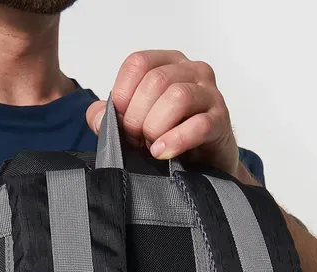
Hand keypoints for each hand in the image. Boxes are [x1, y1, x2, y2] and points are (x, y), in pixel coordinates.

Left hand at [87, 51, 243, 177]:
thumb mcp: (136, 123)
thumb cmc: (170, 137)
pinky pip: (198, 125)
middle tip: (135, 140)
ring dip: (156, 126)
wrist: (205, 164)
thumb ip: (111, 116)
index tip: (120, 121)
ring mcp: (209, 94)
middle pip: (156, 81)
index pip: (138, 63)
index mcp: (168, 63)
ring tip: (151, 146)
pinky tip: (161, 152)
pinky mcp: (220, 121)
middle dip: (137, 116)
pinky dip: (175, 140)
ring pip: (177, 97)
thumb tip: (96, 116)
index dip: (122, 94)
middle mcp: (192, 71)